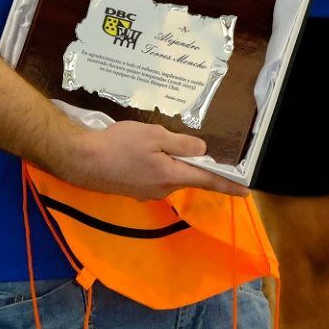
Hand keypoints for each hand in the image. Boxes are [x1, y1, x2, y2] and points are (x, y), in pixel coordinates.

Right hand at [56, 119, 247, 199]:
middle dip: (190, 162)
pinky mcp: (133, 190)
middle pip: (186, 176)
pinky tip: (140, 152)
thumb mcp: (154, 136)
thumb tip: (202, 150)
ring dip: (169, 161)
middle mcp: (162, 189)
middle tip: (185, 143)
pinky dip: (155, 165)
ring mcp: (147, 192)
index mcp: (172, 176)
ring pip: (169, 175)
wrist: (82, 160)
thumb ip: (181, 143)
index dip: (228, 185)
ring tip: (152, 141)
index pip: (207, 181)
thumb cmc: (119, 145)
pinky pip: (153, 177)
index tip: (246, 192)